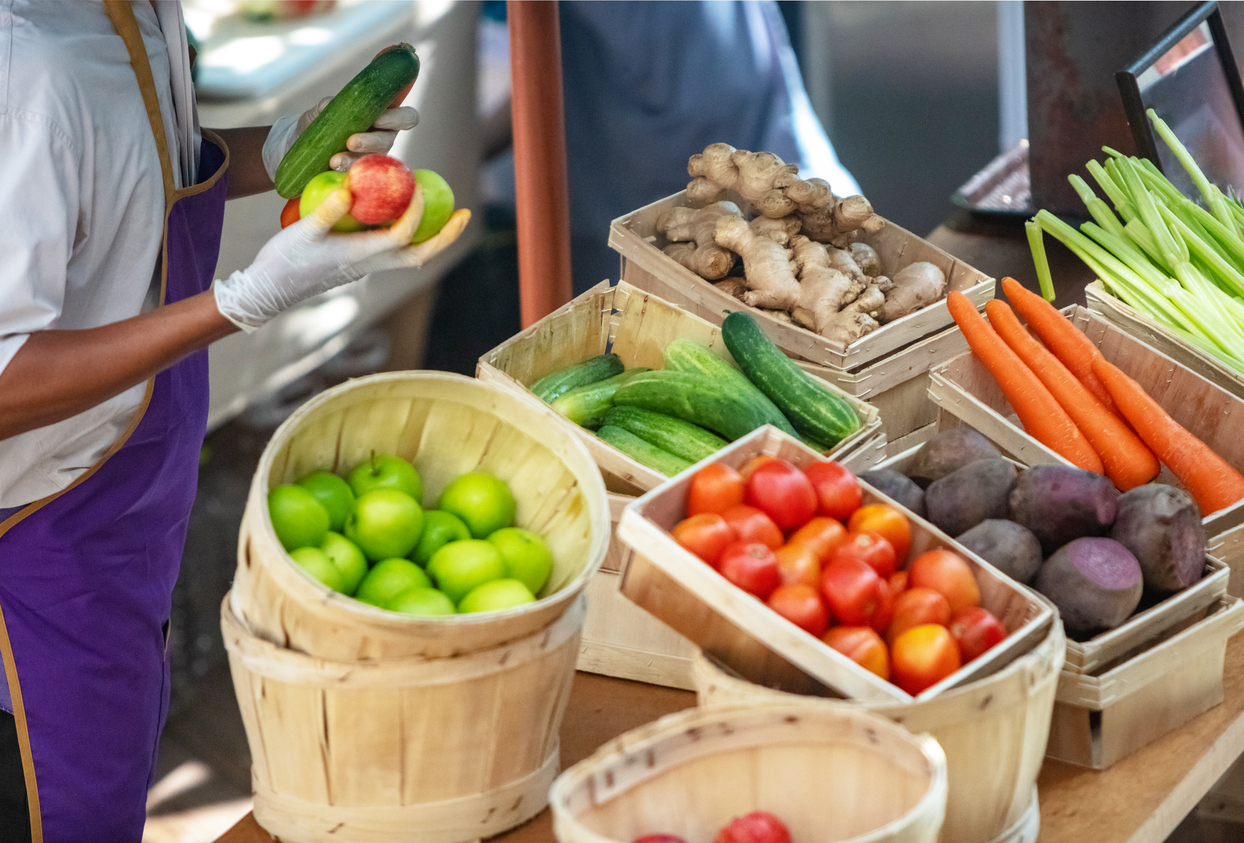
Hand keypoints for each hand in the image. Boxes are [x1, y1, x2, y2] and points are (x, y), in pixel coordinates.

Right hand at [213, 187, 470, 330]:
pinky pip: (396, 250)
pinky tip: (407, 213)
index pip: (402, 235)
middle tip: (465, 213)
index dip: (414, 212)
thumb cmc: (283, 261)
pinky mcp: (360, 263)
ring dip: (434, 237)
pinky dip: (411, 235)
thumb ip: (327, 212)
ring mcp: (368, 266)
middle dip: (446, 236)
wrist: (269, 290)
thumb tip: (348, 188)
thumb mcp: (303, 231)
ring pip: (412, 256)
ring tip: (448, 213)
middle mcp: (372, 264)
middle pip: (421, 255)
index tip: (416, 184)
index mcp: (361, 256)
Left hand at [262, 99, 419, 179]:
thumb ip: (328, 104)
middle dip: (372, 141)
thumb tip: (328, 105)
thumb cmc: (322, 120)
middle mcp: (384, 137)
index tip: (378, 118)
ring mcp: (374, 157)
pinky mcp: (362, 173)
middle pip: (390, 140)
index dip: (398, 118)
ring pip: (374, 159)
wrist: (304, 142)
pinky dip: (345, 170)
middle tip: (351, 141)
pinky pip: (360, 174)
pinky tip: (332, 167)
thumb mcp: (322, 109)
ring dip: (355, 159)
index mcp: (384, 116)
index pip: (407, 117)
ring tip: (335, 160)